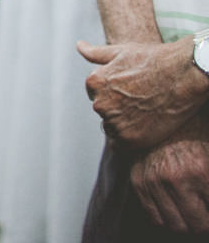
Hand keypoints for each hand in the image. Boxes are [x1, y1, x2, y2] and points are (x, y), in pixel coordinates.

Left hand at [78, 37, 208, 148]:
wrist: (182, 76)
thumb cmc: (152, 60)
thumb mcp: (120, 51)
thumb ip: (95, 53)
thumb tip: (79, 46)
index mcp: (94, 83)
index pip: (96, 93)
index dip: (114, 91)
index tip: (131, 88)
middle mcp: (100, 104)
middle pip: (104, 110)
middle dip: (117, 106)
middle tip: (140, 100)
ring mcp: (114, 123)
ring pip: (112, 127)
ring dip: (123, 122)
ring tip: (145, 112)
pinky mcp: (130, 139)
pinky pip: (121, 143)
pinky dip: (130, 137)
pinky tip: (145, 126)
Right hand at [130, 117, 208, 232]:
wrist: (160, 114)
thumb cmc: (194, 133)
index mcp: (202, 172)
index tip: (208, 205)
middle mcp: (176, 178)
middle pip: (198, 225)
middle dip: (204, 221)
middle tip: (203, 212)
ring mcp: (154, 181)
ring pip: (176, 225)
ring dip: (186, 222)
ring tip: (191, 210)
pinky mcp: (138, 181)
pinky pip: (154, 216)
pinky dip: (167, 217)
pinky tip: (174, 205)